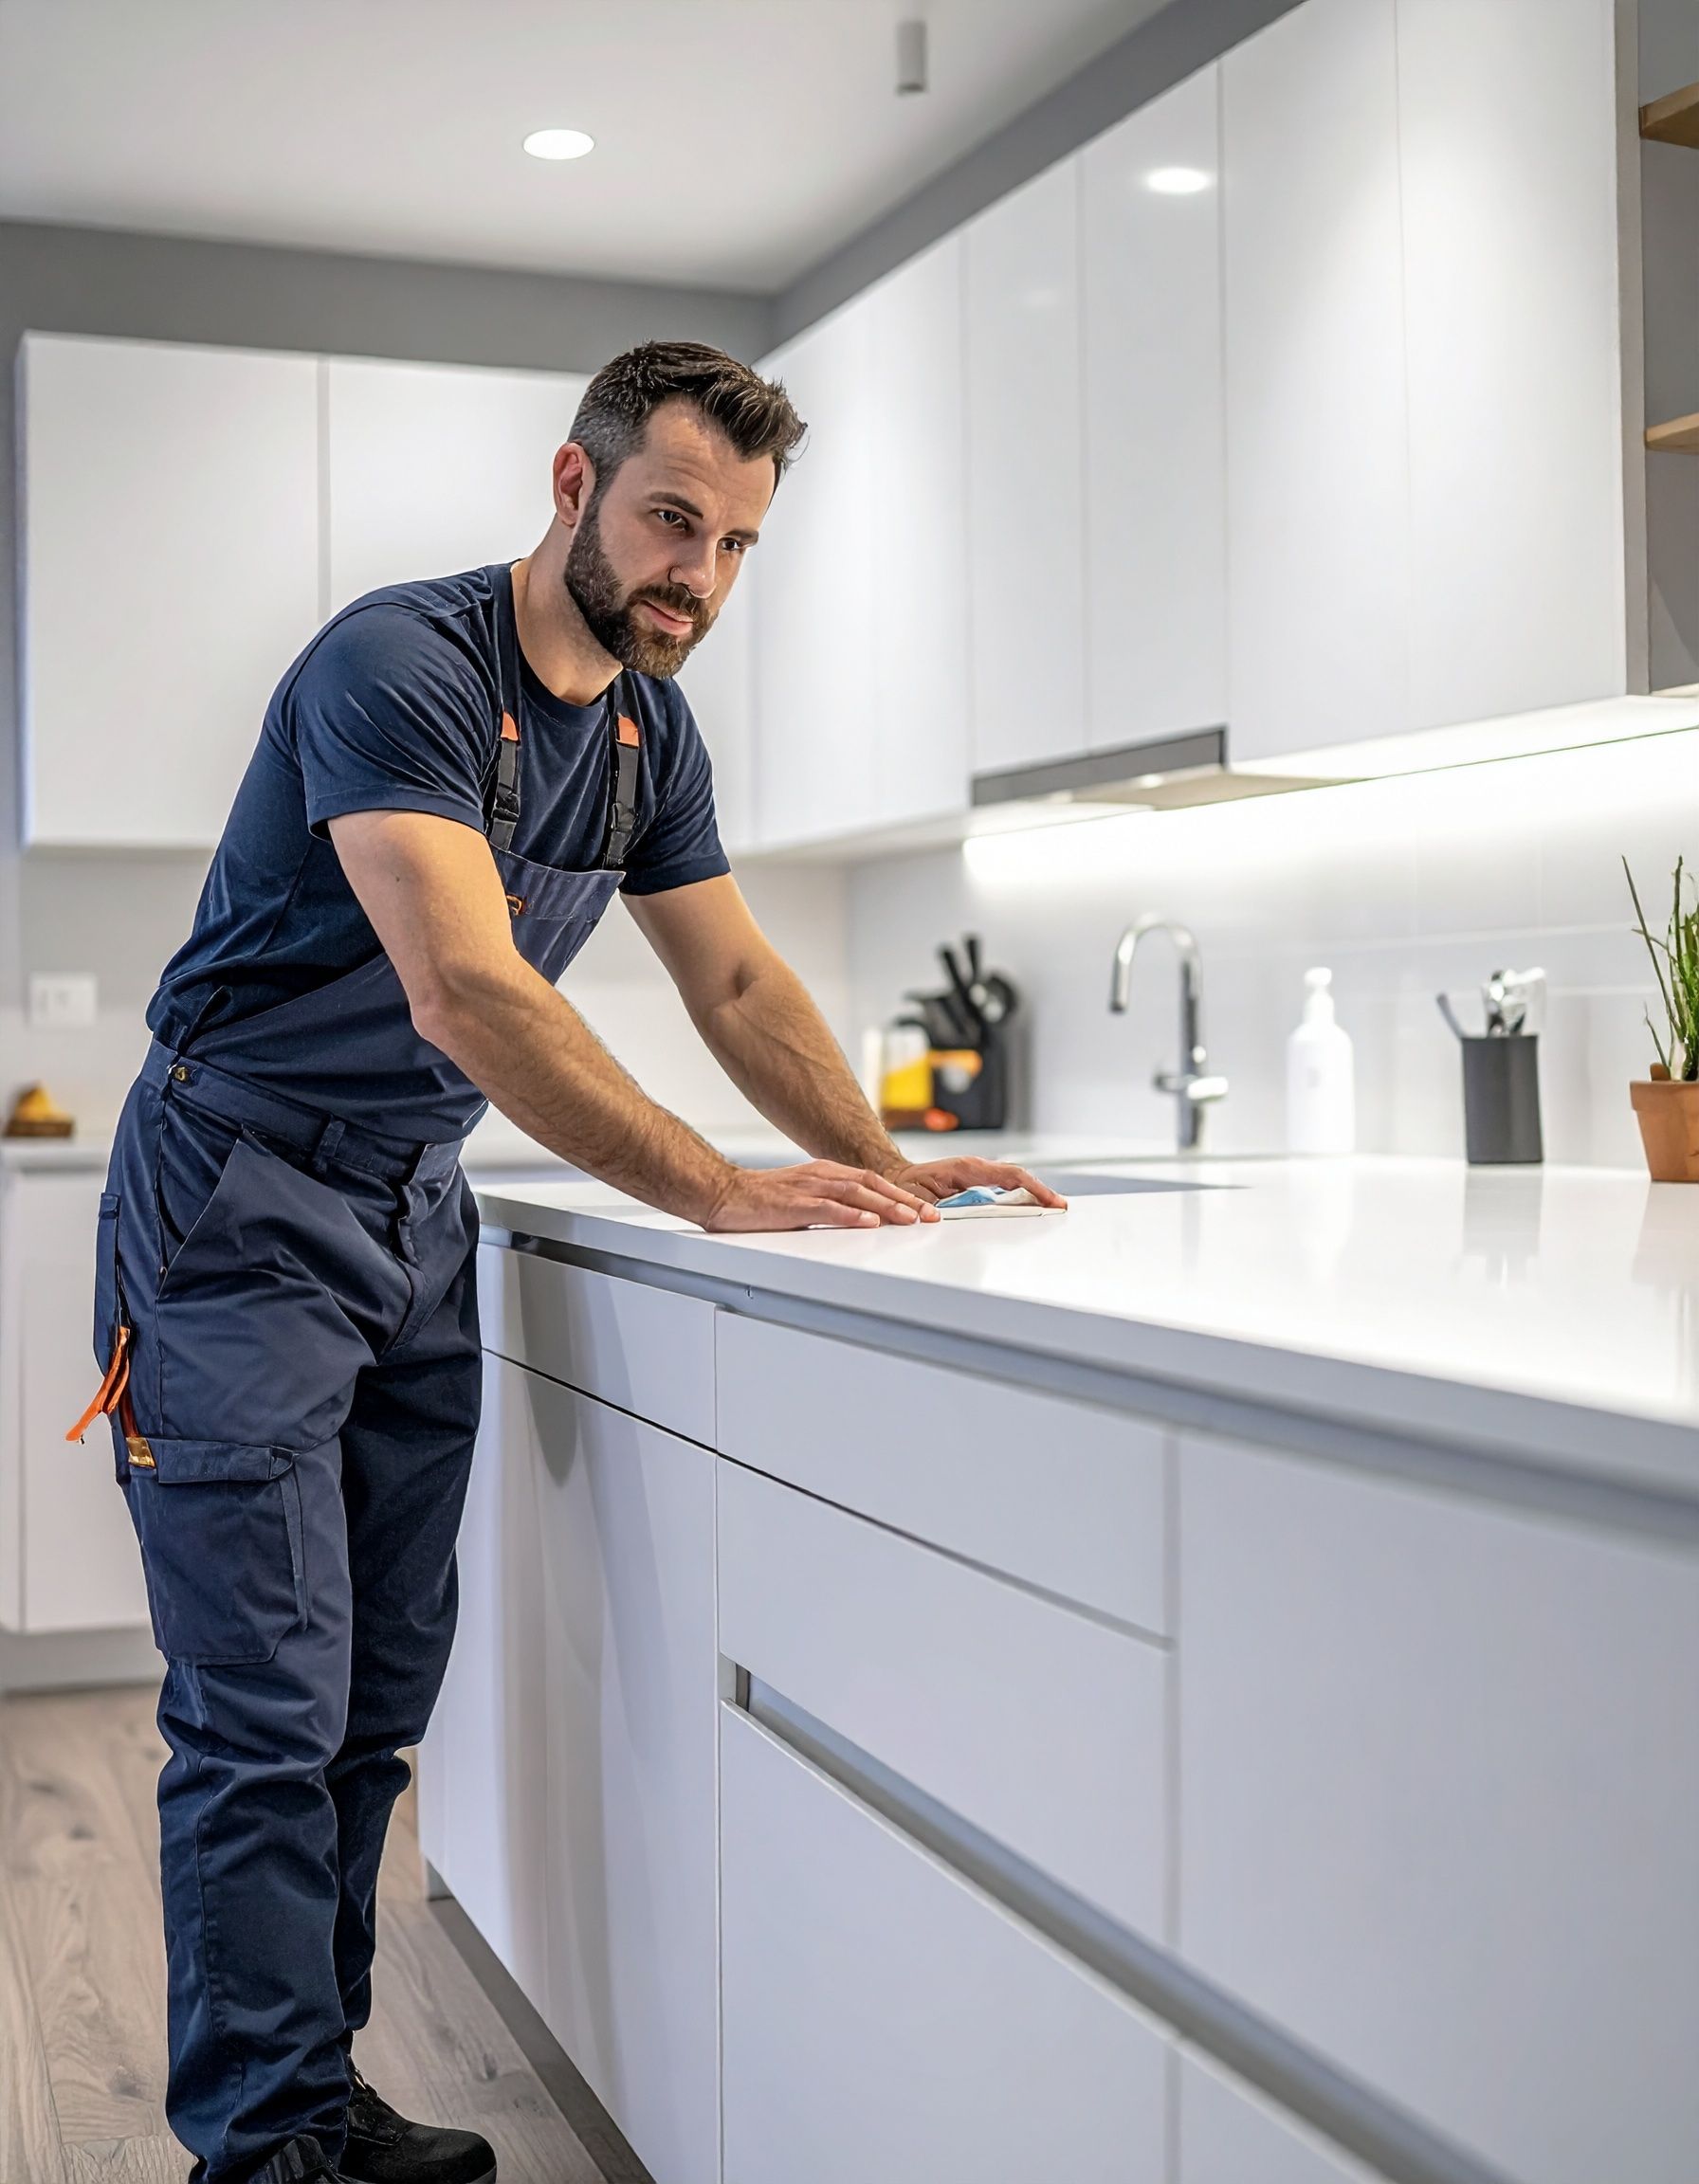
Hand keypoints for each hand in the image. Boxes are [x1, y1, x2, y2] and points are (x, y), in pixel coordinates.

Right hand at [702, 1162, 942, 1233]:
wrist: (722, 1191)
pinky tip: (868, 1222)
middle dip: (904, 1201)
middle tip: (930, 1216)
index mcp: (825, 1173)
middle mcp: (821, 1175)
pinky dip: (850, 1215)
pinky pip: (826, 1209)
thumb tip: (863, 1220)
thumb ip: (831, 1205)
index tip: (924, 1209)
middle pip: (872, 1185)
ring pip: (856, 1194)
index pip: (873, 1181)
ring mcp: (807, 1188)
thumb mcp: (803, 1197)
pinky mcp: (792, 1204)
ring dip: (886, 1207)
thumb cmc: (760, 1199)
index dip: (902, 1194)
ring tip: (909, 1219)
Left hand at [889, 1158, 1068, 1208]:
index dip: (1034, 1189)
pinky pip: (1003, 1190)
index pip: (1010, 1175)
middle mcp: (977, 1169)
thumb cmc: (906, 1186)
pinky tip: (1028, 1211)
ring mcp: (978, 1175)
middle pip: (1018, 1179)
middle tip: (1060, 1208)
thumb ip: (941, 1209)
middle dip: (1040, 1193)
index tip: (1051, 1201)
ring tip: (1051, 1210)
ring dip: (1032, 1196)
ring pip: (1013, 1184)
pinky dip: (1018, 1199)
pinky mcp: (977, 1184)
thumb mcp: (921, 1199)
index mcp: (968, 1168)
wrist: (896, 1179)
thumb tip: (957, 1220)